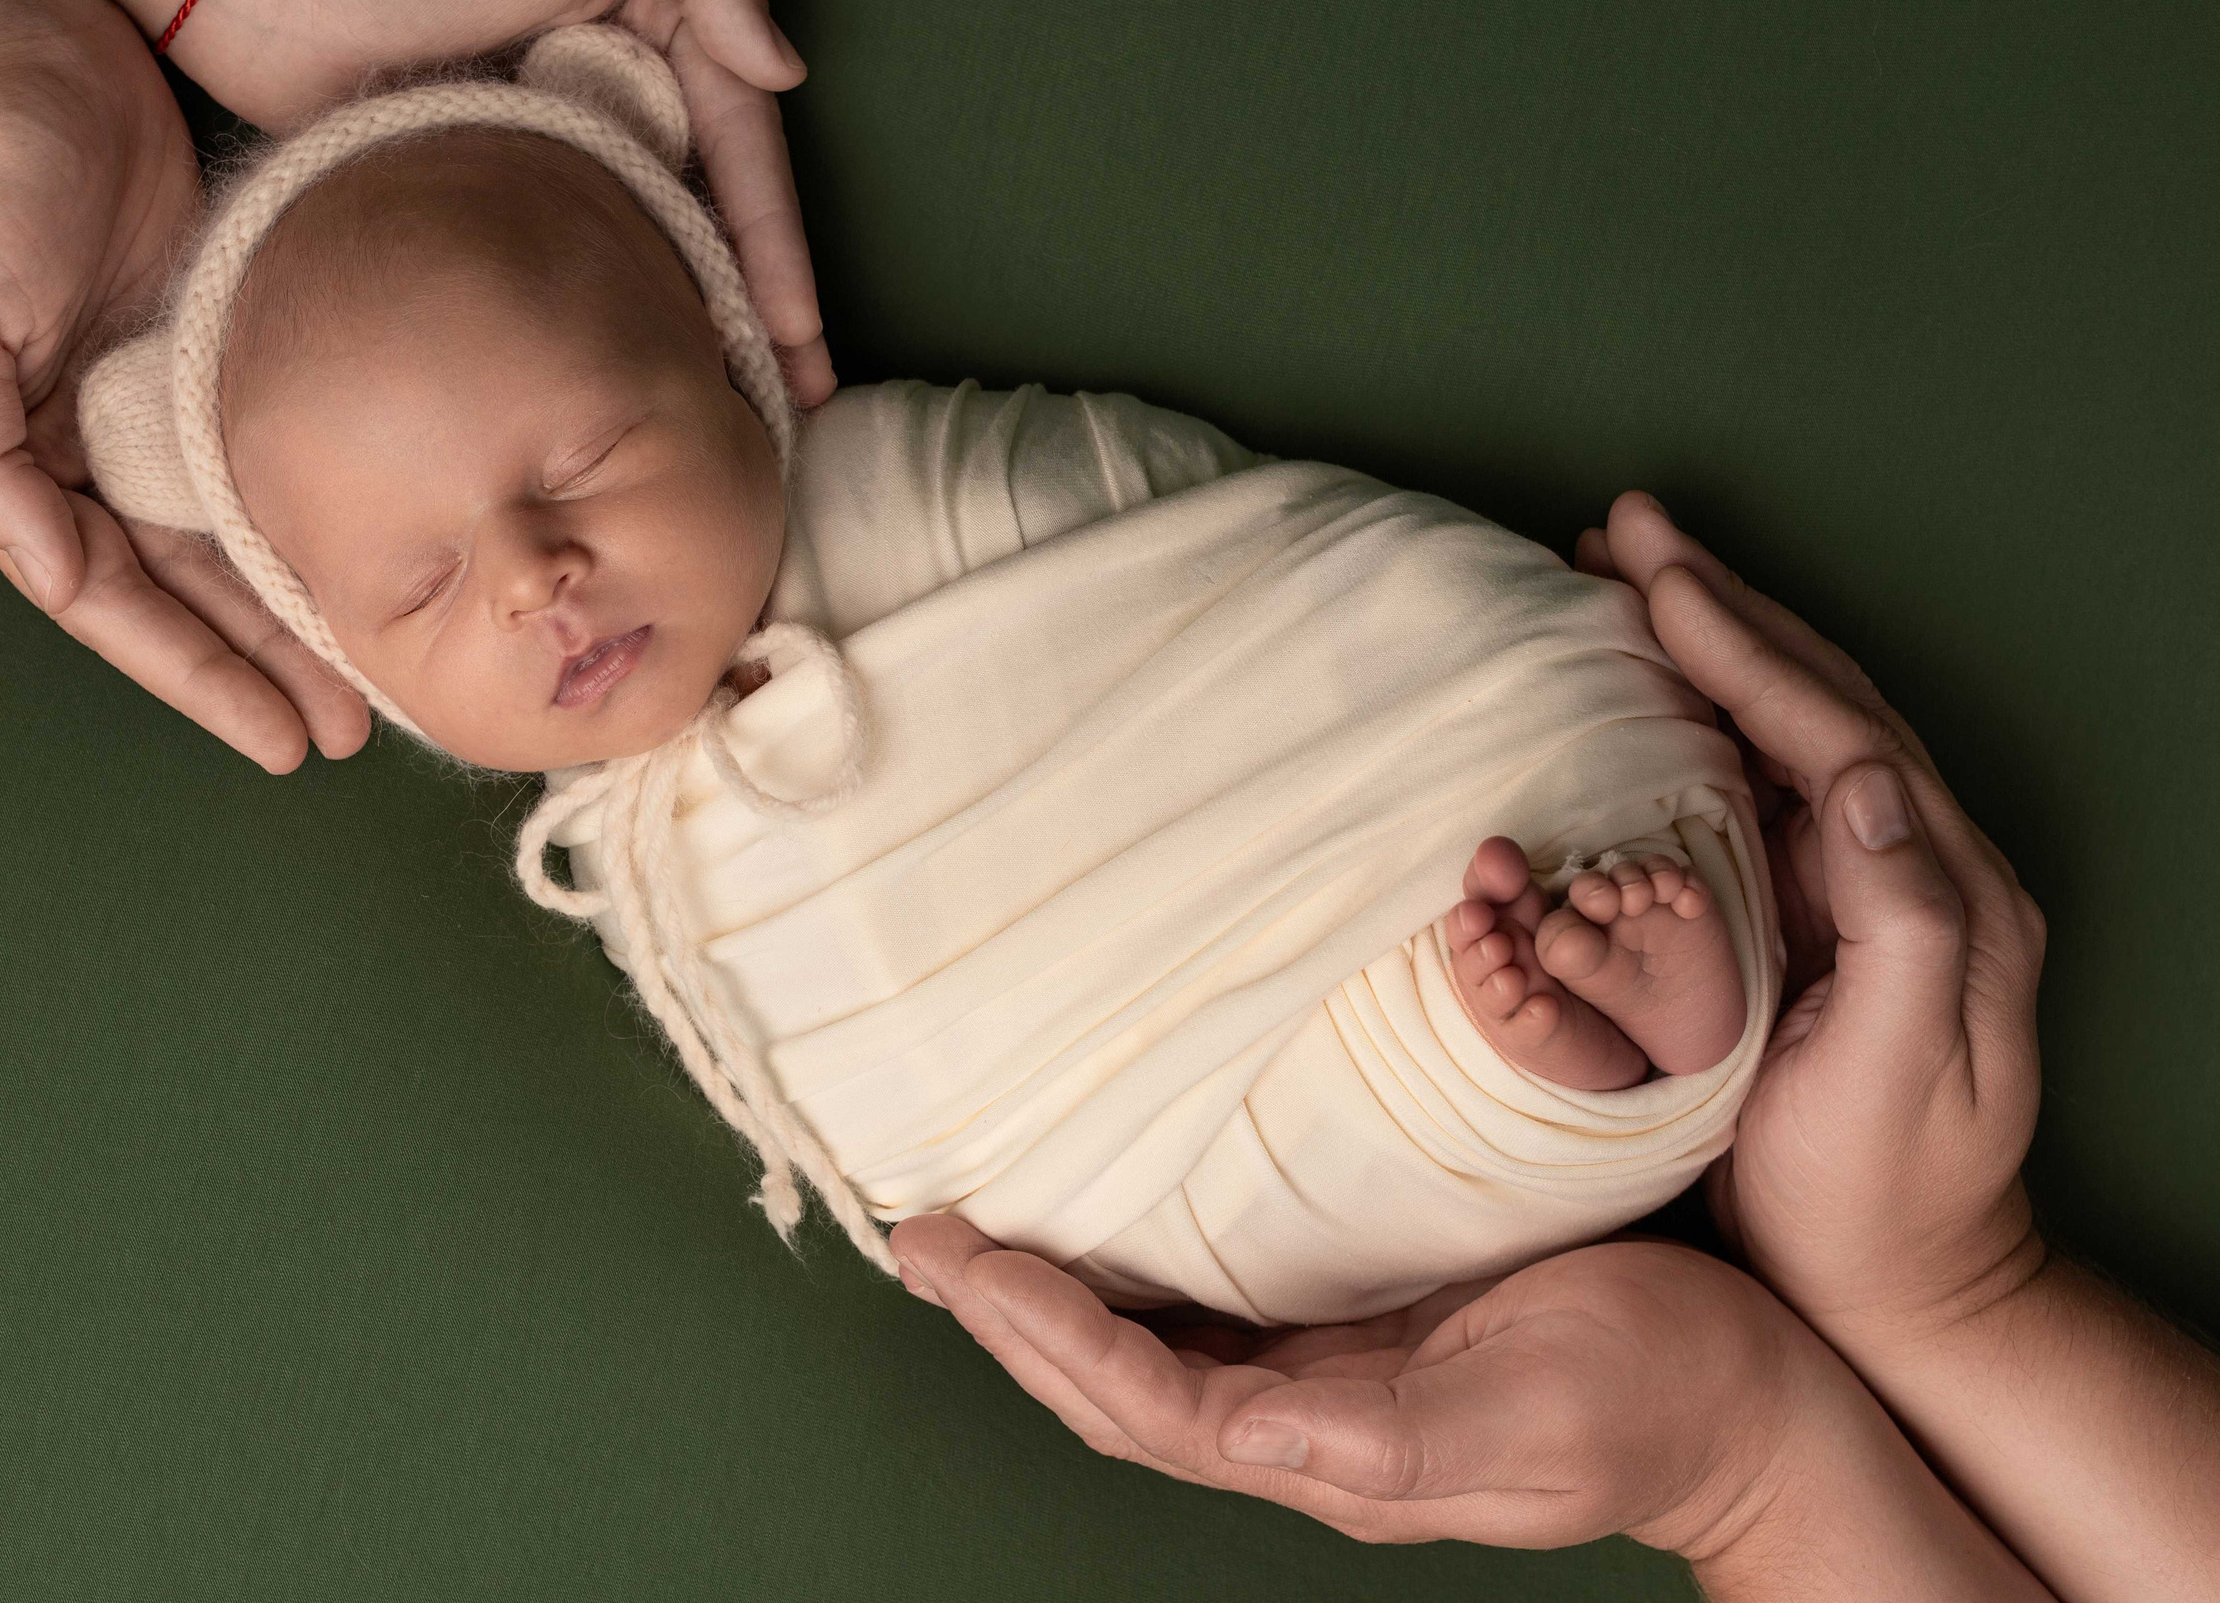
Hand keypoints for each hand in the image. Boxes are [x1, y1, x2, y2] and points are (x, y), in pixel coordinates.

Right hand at [0, 26, 370, 771]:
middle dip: (263, 667)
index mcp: (15, 465)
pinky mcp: (213, 352)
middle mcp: (86, 453)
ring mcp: (153, 407)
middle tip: (347, 736)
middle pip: (190, 592)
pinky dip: (311, 517)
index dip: (197, 676)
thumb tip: (52, 573)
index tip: (276, 740)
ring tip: (371, 685)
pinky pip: (269, 461)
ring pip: (238, 540)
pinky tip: (371, 559)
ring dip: (297, 613)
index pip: (117, 604)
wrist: (16, 49)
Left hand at [150, 0, 834, 404]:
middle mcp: (609, 93)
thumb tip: (788, 69)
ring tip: (726, 417)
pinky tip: (636, 381)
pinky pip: (570, 270)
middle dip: (759, 310)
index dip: (777, 247)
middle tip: (789, 402)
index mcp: (645, 30)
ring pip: (647, 254)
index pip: (740, 152)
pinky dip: (613, 324)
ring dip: (696, 333)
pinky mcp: (484, 199)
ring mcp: (548, 152)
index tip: (798, 334)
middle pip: (708, 216)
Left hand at [888, 1216, 2043, 1596]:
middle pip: (1118, 1377)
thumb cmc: (1654, 1401)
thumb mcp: (1528, 1419)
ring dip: (1057, 1294)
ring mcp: (1332, 1374)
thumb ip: (1388, 1442)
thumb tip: (1247, 1436)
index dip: (1043, 1334)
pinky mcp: (1367, 1320)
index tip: (958, 1260)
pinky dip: (1144, 1267)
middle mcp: (1308, 1419)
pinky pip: (1222, 1300)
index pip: (1143, 1402)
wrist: (1751, 1401)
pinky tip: (1112, 1217)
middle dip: (1010, 1317)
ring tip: (973, 1229)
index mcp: (1332, 1451)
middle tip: (919, 1236)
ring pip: (1155, 1340)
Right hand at [1574, 494, 2046, 1347]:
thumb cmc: (1881, 1196)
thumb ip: (1910, 925)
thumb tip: (1876, 783)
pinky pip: (1751, 786)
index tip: (1653, 576)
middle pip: (1816, 700)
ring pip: (1783, 729)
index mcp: (1943, 893)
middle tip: (1620, 530)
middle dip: (1718, 606)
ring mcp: (1863, 891)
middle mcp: (1913, 869)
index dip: (1744, 647)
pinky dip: (1692, 716)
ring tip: (1620, 577)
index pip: (1836, 732)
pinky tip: (1640, 690)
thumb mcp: (1904, 1074)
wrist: (1897, 1286)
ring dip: (1704, 644)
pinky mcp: (1811, 919)